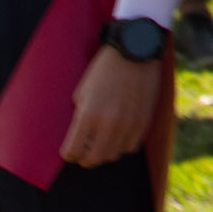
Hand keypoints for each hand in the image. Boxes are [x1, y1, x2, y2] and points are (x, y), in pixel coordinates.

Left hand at [60, 45, 162, 166]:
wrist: (135, 52)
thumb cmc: (103, 71)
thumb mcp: (81, 93)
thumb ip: (79, 118)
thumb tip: (79, 138)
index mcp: (88, 115)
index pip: (72, 152)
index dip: (68, 154)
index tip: (69, 151)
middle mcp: (108, 124)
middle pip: (92, 160)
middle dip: (84, 158)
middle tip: (84, 151)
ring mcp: (128, 124)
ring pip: (112, 156)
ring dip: (104, 153)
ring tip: (101, 142)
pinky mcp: (144, 121)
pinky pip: (131, 147)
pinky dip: (122, 145)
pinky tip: (118, 136)